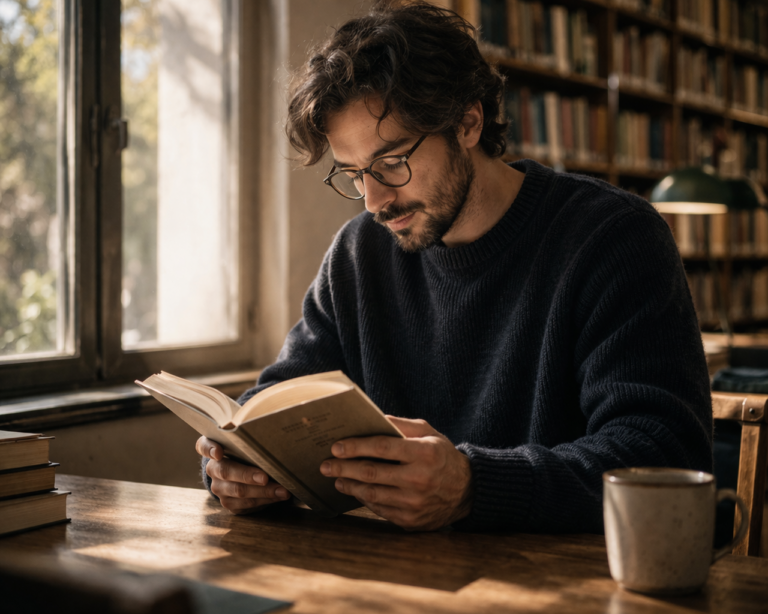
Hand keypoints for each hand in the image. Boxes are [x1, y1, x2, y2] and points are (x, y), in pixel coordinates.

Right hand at [196, 436, 290, 513]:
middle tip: (265, 477)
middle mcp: (213, 469)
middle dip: (247, 475)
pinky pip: (246, 504)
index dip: (211, 449)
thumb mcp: (247, 442)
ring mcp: (219, 487)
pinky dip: (265, 500)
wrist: (241, 472)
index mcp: (213, 448)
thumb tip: (275, 436)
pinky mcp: (229, 503)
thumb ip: (252, 438)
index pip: (204, 446)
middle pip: (226, 471)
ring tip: (283, 490)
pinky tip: (279, 496)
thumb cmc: (247, 451)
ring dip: (264, 491)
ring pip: (239, 491)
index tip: (219, 452)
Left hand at [319, 417, 472, 530]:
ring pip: (372, 494)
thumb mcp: (428, 433)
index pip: (382, 448)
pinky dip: (365, 499)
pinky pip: (380, 510)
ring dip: (350, 486)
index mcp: (424, 453)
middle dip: (343, 468)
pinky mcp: (411, 521)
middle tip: (325, 465)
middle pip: (371, 473)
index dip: (356, 447)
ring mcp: (415, 504)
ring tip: (337, 478)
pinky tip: (356, 491)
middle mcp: (419, 480)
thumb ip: (401, 425)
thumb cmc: (442, 456)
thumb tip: (372, 418)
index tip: (336, 447)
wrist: (467, 491)